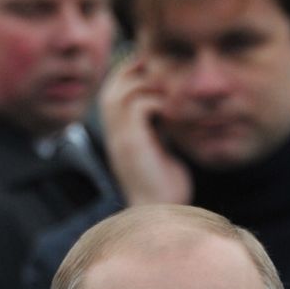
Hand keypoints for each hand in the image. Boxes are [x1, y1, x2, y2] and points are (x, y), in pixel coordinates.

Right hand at [99, 53, 190, 206]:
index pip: (114, 88)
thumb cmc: (165, 185)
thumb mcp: (160, 148)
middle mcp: (114, 131)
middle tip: (169, 77)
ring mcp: (121, 137)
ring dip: (153, 87)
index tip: (163, 75)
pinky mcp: (133, 143)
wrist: (161, 215)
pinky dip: (160, 102)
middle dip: (141, 73)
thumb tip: (173, 106)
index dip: (134, 74)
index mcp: (118, 131)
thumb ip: (159, 126)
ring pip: (125, 89)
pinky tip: (176, 116)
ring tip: (173, 97)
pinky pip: (141, 105)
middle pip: (114, 83)